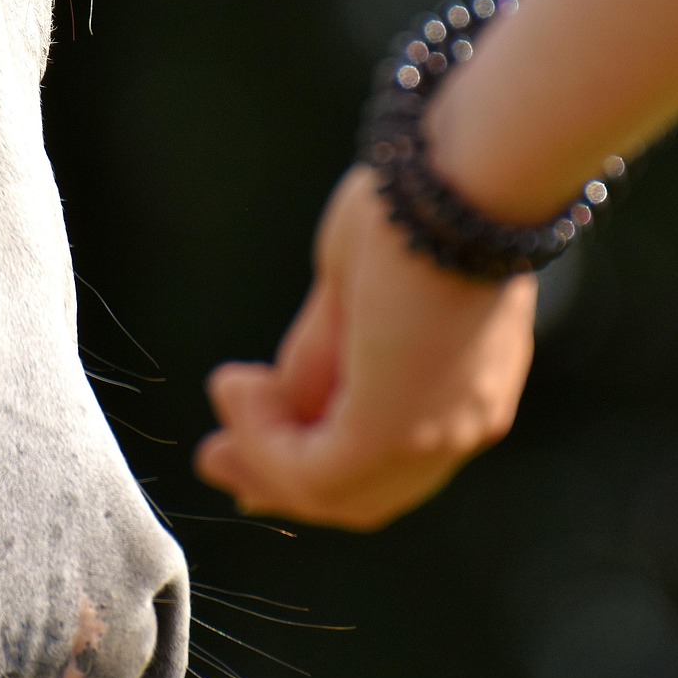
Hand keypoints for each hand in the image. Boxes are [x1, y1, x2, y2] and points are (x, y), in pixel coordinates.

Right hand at [194, 165, 537, 529]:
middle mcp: (461, 425)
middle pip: (362, 494)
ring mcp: (433, 436)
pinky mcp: (393, 433)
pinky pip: (311, 470)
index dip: (315, 459)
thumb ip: (328, 353)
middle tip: (213, 456)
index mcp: (464, 385)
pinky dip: (262, 438)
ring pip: (335, 492)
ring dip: (262, 456)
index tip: (250, 439)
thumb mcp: (356, 289)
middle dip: (277, 476)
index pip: (388, 458)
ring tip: (223, 397)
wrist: (460, 183)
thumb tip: (286, 397)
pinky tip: (235, 385)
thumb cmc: (416, 208)